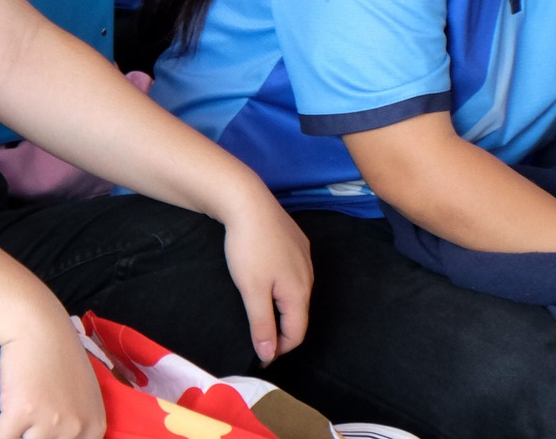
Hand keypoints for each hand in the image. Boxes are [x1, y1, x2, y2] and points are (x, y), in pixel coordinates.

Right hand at [0, 311, 104, 438]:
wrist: (38, 326)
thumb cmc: (58, 357)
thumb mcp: (84, 397)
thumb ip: (79, 427)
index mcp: (94, 427)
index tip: (39, 437)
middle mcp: (76, 427)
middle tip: (27, 429)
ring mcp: (50, 421)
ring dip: (15, 437)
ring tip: (12, 427)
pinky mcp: (21, 411)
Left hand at [217, 190, 311, 362]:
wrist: (247, 200)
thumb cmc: (248, 247)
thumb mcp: (252, 290)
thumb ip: (262, 324)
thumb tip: (269, 354)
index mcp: (299, 291)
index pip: (296, 333)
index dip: (279, 349)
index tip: (259, 355)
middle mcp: (308, 275)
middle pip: (298, 314)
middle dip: (281, 330)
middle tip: (258, 337)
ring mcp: (304, 256)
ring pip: (296, 293)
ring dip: (281, 309)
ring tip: (260, 312)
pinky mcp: (296, 242)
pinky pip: (294, 274)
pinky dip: (282, 288)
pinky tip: (266, 282)